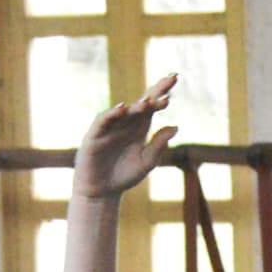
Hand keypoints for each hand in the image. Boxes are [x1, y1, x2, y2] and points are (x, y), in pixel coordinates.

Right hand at [73, 76, 177, 198]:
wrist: (101, 191)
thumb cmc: (124, 176)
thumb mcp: (146, 162)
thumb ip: (159, 145)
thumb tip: (176, 127)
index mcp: (140, 126)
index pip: (153, 105)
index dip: (163, 93)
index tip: (175, 80)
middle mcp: (126, 122)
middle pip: (142, 103)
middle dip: (156, 91)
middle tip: (171, 79)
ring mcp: (110, 127)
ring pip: (125, 111)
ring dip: (137, 106)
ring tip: (149, 101)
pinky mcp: (95, 136)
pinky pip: (103, 121)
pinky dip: (111, 115)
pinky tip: (122, 109)